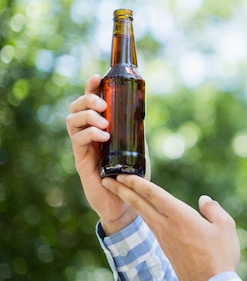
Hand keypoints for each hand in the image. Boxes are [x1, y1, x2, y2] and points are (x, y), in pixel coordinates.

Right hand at [66, 75, 143, 233]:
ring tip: (104, 123)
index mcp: (101, 128)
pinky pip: (78, 141)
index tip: (98, 76)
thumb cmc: (131, 177)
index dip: (91, 87)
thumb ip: (136, 133)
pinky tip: (103, 136)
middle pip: (76, 107)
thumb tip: (141, 112)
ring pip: (72, 121)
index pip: (91, 103)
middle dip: (87, 99)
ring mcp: (83, 148)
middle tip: (103, 105)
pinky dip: (90, 133)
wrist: (126, 204)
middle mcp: (88, 135)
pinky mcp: (81, 161)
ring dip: (88, 116)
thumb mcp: (138, 150)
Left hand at [102, 175, 240, 280]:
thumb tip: (204, 200)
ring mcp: (164, 239)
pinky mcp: (166, 249)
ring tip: (120, 192)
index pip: (153, 195)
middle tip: (106, 179)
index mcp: (180, 217)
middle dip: (122, 190)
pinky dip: (143, 214)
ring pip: (143, 215)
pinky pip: (151, 226)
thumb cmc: (221, 255)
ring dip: (130, 202)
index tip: (122, 174)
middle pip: (140, 204)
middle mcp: (167, 226)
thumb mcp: (226, 227)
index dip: (137, 182)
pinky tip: (143, 212)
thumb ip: (213, 209)